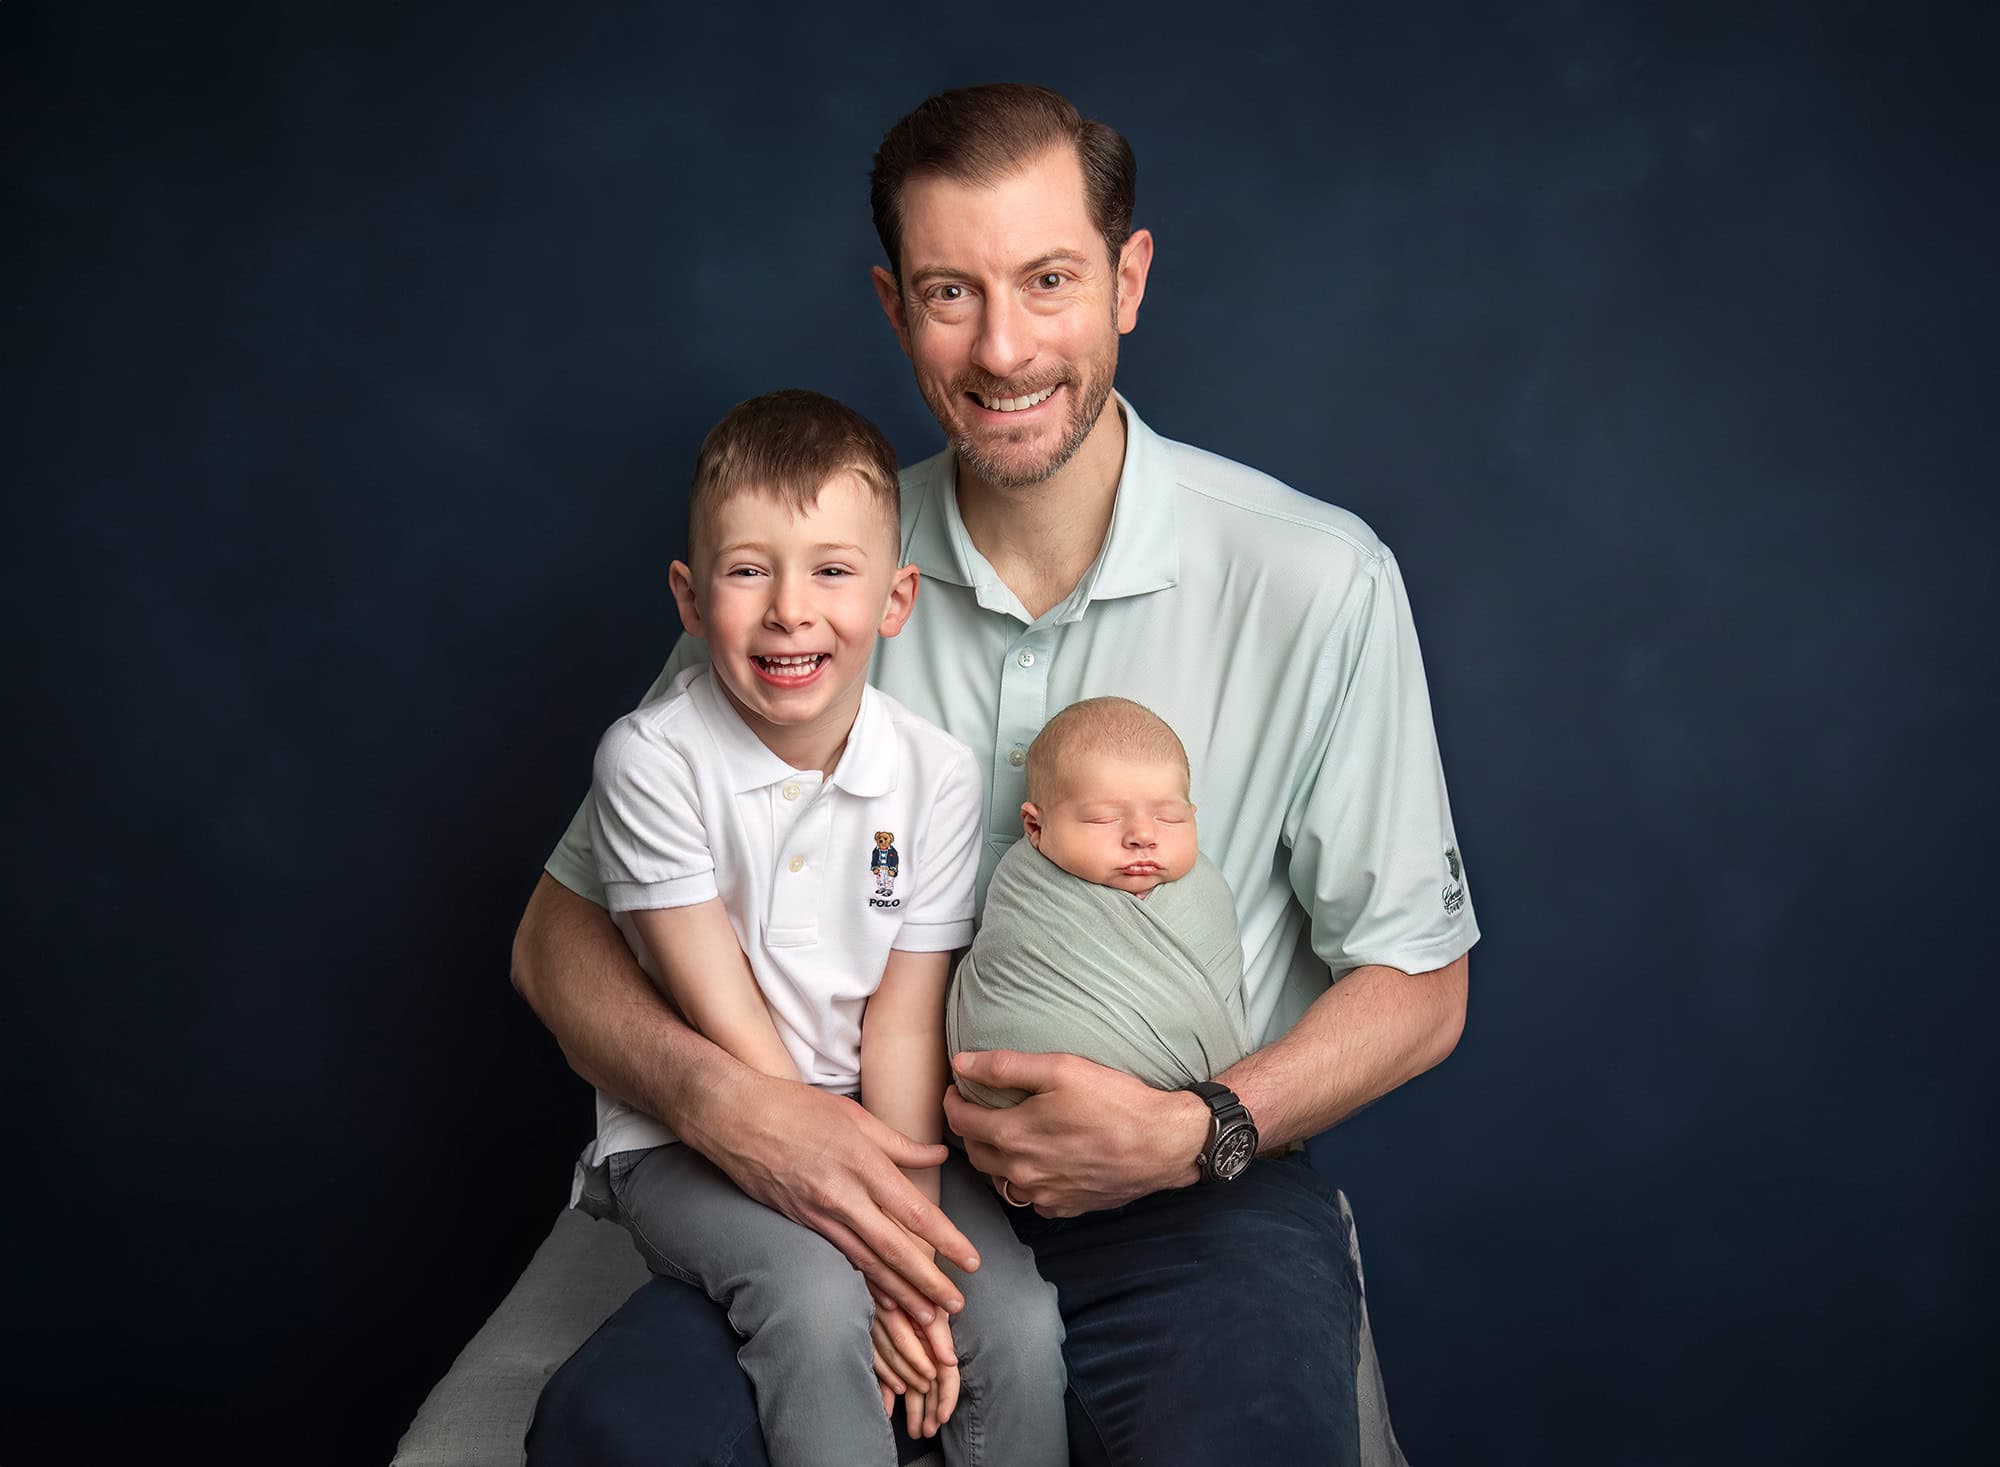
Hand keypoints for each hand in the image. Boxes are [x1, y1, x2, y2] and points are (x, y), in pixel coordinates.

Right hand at [685, 1068, 979, 1320]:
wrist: (733, 1118)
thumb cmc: (795, 1106)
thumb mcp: (853, 1115)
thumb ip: (899, 1143)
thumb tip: (939, 1153)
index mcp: (862, 1163)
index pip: (913, 1211)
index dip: (946, 1240)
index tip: (971, 1261)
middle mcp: (842, 1196)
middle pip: (893, 1248)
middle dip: (927, 1281)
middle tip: (956, 1307)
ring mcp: (818, 1215)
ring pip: (866, 1263)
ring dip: (899, 1293)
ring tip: (926, 1318)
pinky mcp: (799, 1224)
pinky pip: (840, 1259)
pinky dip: (864, 1283)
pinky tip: (881, 1302)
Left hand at [869, 1285, 959, 1436]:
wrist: (897, 1259)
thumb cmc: (915, 1281)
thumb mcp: (927, 1306)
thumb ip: (937, 1333)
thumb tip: (948, 1362)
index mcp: (936, 1339)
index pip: (946, 1377)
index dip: (945, 1399)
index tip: (940, 1419)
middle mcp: (924, 1344)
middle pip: (931, 1386)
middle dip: (928, 1410)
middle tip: (924, 1432)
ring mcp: (908, 1344)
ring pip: (914, 1383)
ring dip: (913, 1406)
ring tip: (913, 1429)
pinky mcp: (887, 1340)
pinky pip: (889, 1371)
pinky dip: (889, 1389)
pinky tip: (888, 1407)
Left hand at [945, 1050, 1208, 1215]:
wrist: (1164, 1144)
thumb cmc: (1115, 1101)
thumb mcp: (1061, 1068)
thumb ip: (1005, 1066)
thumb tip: (961, 1064)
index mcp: (1013, 1136)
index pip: (960, 1121)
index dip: (952, 1102)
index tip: (957, 1090)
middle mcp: (1022, 1172)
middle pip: (975, 1154)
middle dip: (970, 1130)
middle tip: (977, 1110)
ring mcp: (1044, 1195)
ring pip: (1000, 1180)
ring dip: (995, 1159)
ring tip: (1005, 1137)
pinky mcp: (1066, 1207)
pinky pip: (1032, 1199)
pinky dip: (1027, 1181)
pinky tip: (1040, 1163)